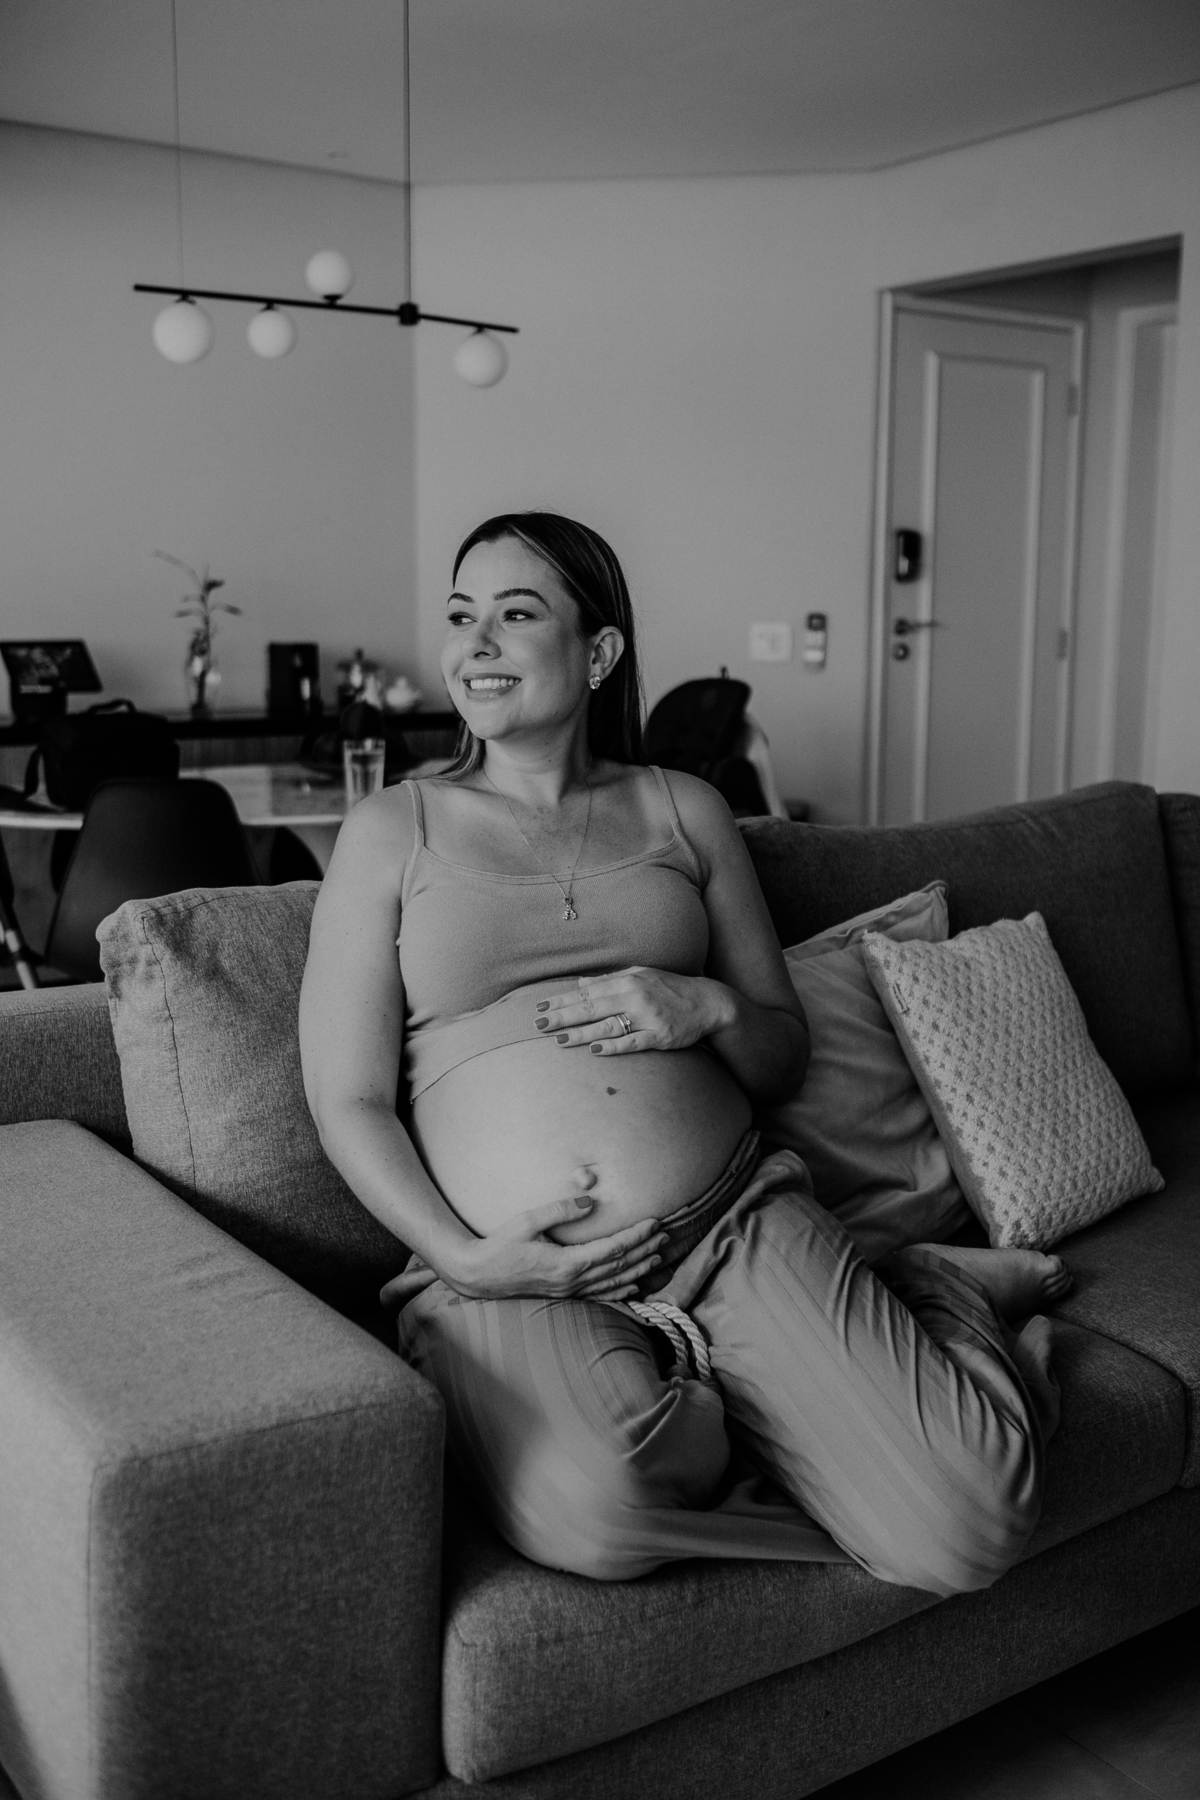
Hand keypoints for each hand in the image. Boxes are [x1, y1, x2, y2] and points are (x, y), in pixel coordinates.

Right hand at [441, 1169, 666, 1301]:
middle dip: (644, 1250)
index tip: (654, 1223)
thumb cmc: (501, 1244)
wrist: (479, 1275)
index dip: (636, 1236)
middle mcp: (572, 1281)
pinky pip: (600, 1295)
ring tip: (657, 1258)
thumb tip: (590, 1201)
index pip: (612, 1249)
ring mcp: (569, 1291)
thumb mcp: (527, 1220)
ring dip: (637, 1269)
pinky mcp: (564, 1294)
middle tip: (665, 1236)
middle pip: (618, 1266)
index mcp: (567, 1263)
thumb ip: (560, 1209)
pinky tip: (633, 1286)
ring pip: (613, 1283)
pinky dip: (620, 1290)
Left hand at [534, 967, 730, 1056]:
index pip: (588, 992)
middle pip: (592, 1008)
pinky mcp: (660, 1036)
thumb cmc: (670, 988)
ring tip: (560, 1040)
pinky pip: (633, 1042)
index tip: (541, 1008)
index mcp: (628, 981)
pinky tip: (596, 1050)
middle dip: (564, 1017)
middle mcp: (635, 996)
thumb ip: (611, 980)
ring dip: (582, 1034)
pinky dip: (614, 1046)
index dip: (563, 1000)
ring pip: (608, 1026)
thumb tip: (582, 983)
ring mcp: (648, 1017)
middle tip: (539, 1025)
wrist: (707, 1002)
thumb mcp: (641, 975)